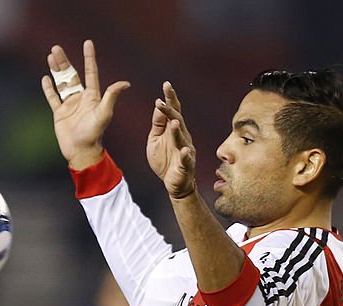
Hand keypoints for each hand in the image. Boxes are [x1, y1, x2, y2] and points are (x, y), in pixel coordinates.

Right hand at [41, 40, 129, 169]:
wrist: (82, 151)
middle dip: (64, 61)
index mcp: (92, 97)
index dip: (89, 58)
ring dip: (56, 70)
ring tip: (51, 56)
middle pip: (72, 74)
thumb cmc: (95, 134)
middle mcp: (81, 98)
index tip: (88, 43)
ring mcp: (70, 105)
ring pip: (61, 83)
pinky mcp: (60, 113)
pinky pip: (53, 98)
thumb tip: (125, 84)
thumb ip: (111, 97)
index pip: (91, 72)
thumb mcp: (104, 113)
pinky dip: (49, 88)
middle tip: (56, 47)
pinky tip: (46, 78)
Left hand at [147, 82, 197, 198]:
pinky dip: (185, 155)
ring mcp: (186, 150)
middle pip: (177, 120)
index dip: (170, 98)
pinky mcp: (186, 165)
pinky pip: (186, 159)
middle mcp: (183, 137)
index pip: (173, 111)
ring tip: (173, 121)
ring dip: (177, 130)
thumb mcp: (155, 139)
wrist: (174, 184)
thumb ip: (157, 124)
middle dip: (171, 110)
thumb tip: (157, 106)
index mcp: (174, 130)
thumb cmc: (165, 161)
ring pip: (182, 138)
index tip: (166, 84)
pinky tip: (184, 150)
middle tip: (162, 99)